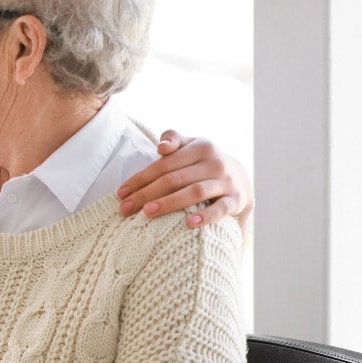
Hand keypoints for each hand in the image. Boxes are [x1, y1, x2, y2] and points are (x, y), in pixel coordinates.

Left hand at [118, 130, 253, 233]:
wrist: (240, 178)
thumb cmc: (203, 162)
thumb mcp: (191, 145)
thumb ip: (173, 139)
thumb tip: (161, 147)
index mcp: (200, 147)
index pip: (164, 164)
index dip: (140, 178)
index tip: (121, 193)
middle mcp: (215, 162)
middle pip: (174, 179)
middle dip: (147, 194)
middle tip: (126, 208)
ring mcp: (226, 182)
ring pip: (194, 192)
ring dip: (169, 203)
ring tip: (147, 213)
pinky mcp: (236, 200)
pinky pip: (220, 209)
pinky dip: (206, 216)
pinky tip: (189, 223)